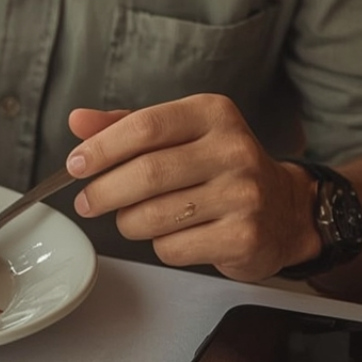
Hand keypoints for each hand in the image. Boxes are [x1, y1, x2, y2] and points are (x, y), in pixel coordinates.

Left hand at [65, 95, 318, 281]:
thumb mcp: (179, 133)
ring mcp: (243, 195)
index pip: (145, 126)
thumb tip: (78, 120)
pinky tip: (171, 234)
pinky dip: (159, 245)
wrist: (285, 209)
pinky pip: (173, 248)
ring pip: (155, 215)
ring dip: (128, 221)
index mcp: (212, 113)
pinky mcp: (244, 237)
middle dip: (104, 191)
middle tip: (87, 201)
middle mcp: (232, 150)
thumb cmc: (219, 166)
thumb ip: (128, 125)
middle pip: (147, 173)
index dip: (102, 148)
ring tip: (129, 218)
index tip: (76, 165)